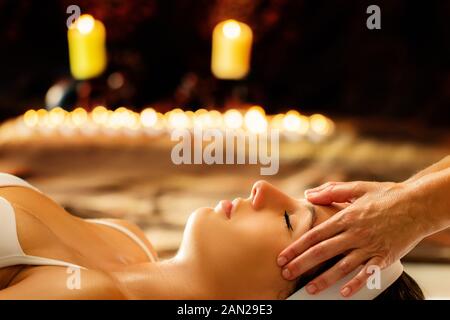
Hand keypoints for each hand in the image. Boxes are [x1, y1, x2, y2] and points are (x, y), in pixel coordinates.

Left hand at [277, 181, 429, 297]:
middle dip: (302, 264)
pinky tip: (343, 292)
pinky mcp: (385, 257)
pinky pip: (368, 273)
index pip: (315, 235)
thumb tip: (309, 194)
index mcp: (346, 217)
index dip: (297, 246)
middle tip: (286, 273)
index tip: (283, 256)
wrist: (419, 204)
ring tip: (309, 288)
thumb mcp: (359, 188)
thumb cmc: (388, 194)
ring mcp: (370, 246)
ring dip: (324, 278)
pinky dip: (356, 283)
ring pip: (342, 266)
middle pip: (323, 251)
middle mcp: (355, 233)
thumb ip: (332, 191)